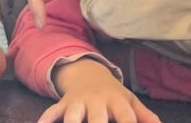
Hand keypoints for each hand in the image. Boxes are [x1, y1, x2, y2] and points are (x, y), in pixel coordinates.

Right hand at [40, 59, 160, 122]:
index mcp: (116, 101)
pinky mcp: (63, 104)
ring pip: (72, 115)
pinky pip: (51, 112)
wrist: (89, 73)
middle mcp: (96, 101)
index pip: (126, 117)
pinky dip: (46, 119)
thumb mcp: (130, 102)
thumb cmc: (113, 95)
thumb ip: (144, 116)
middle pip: (97, 118)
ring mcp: (78, 102)